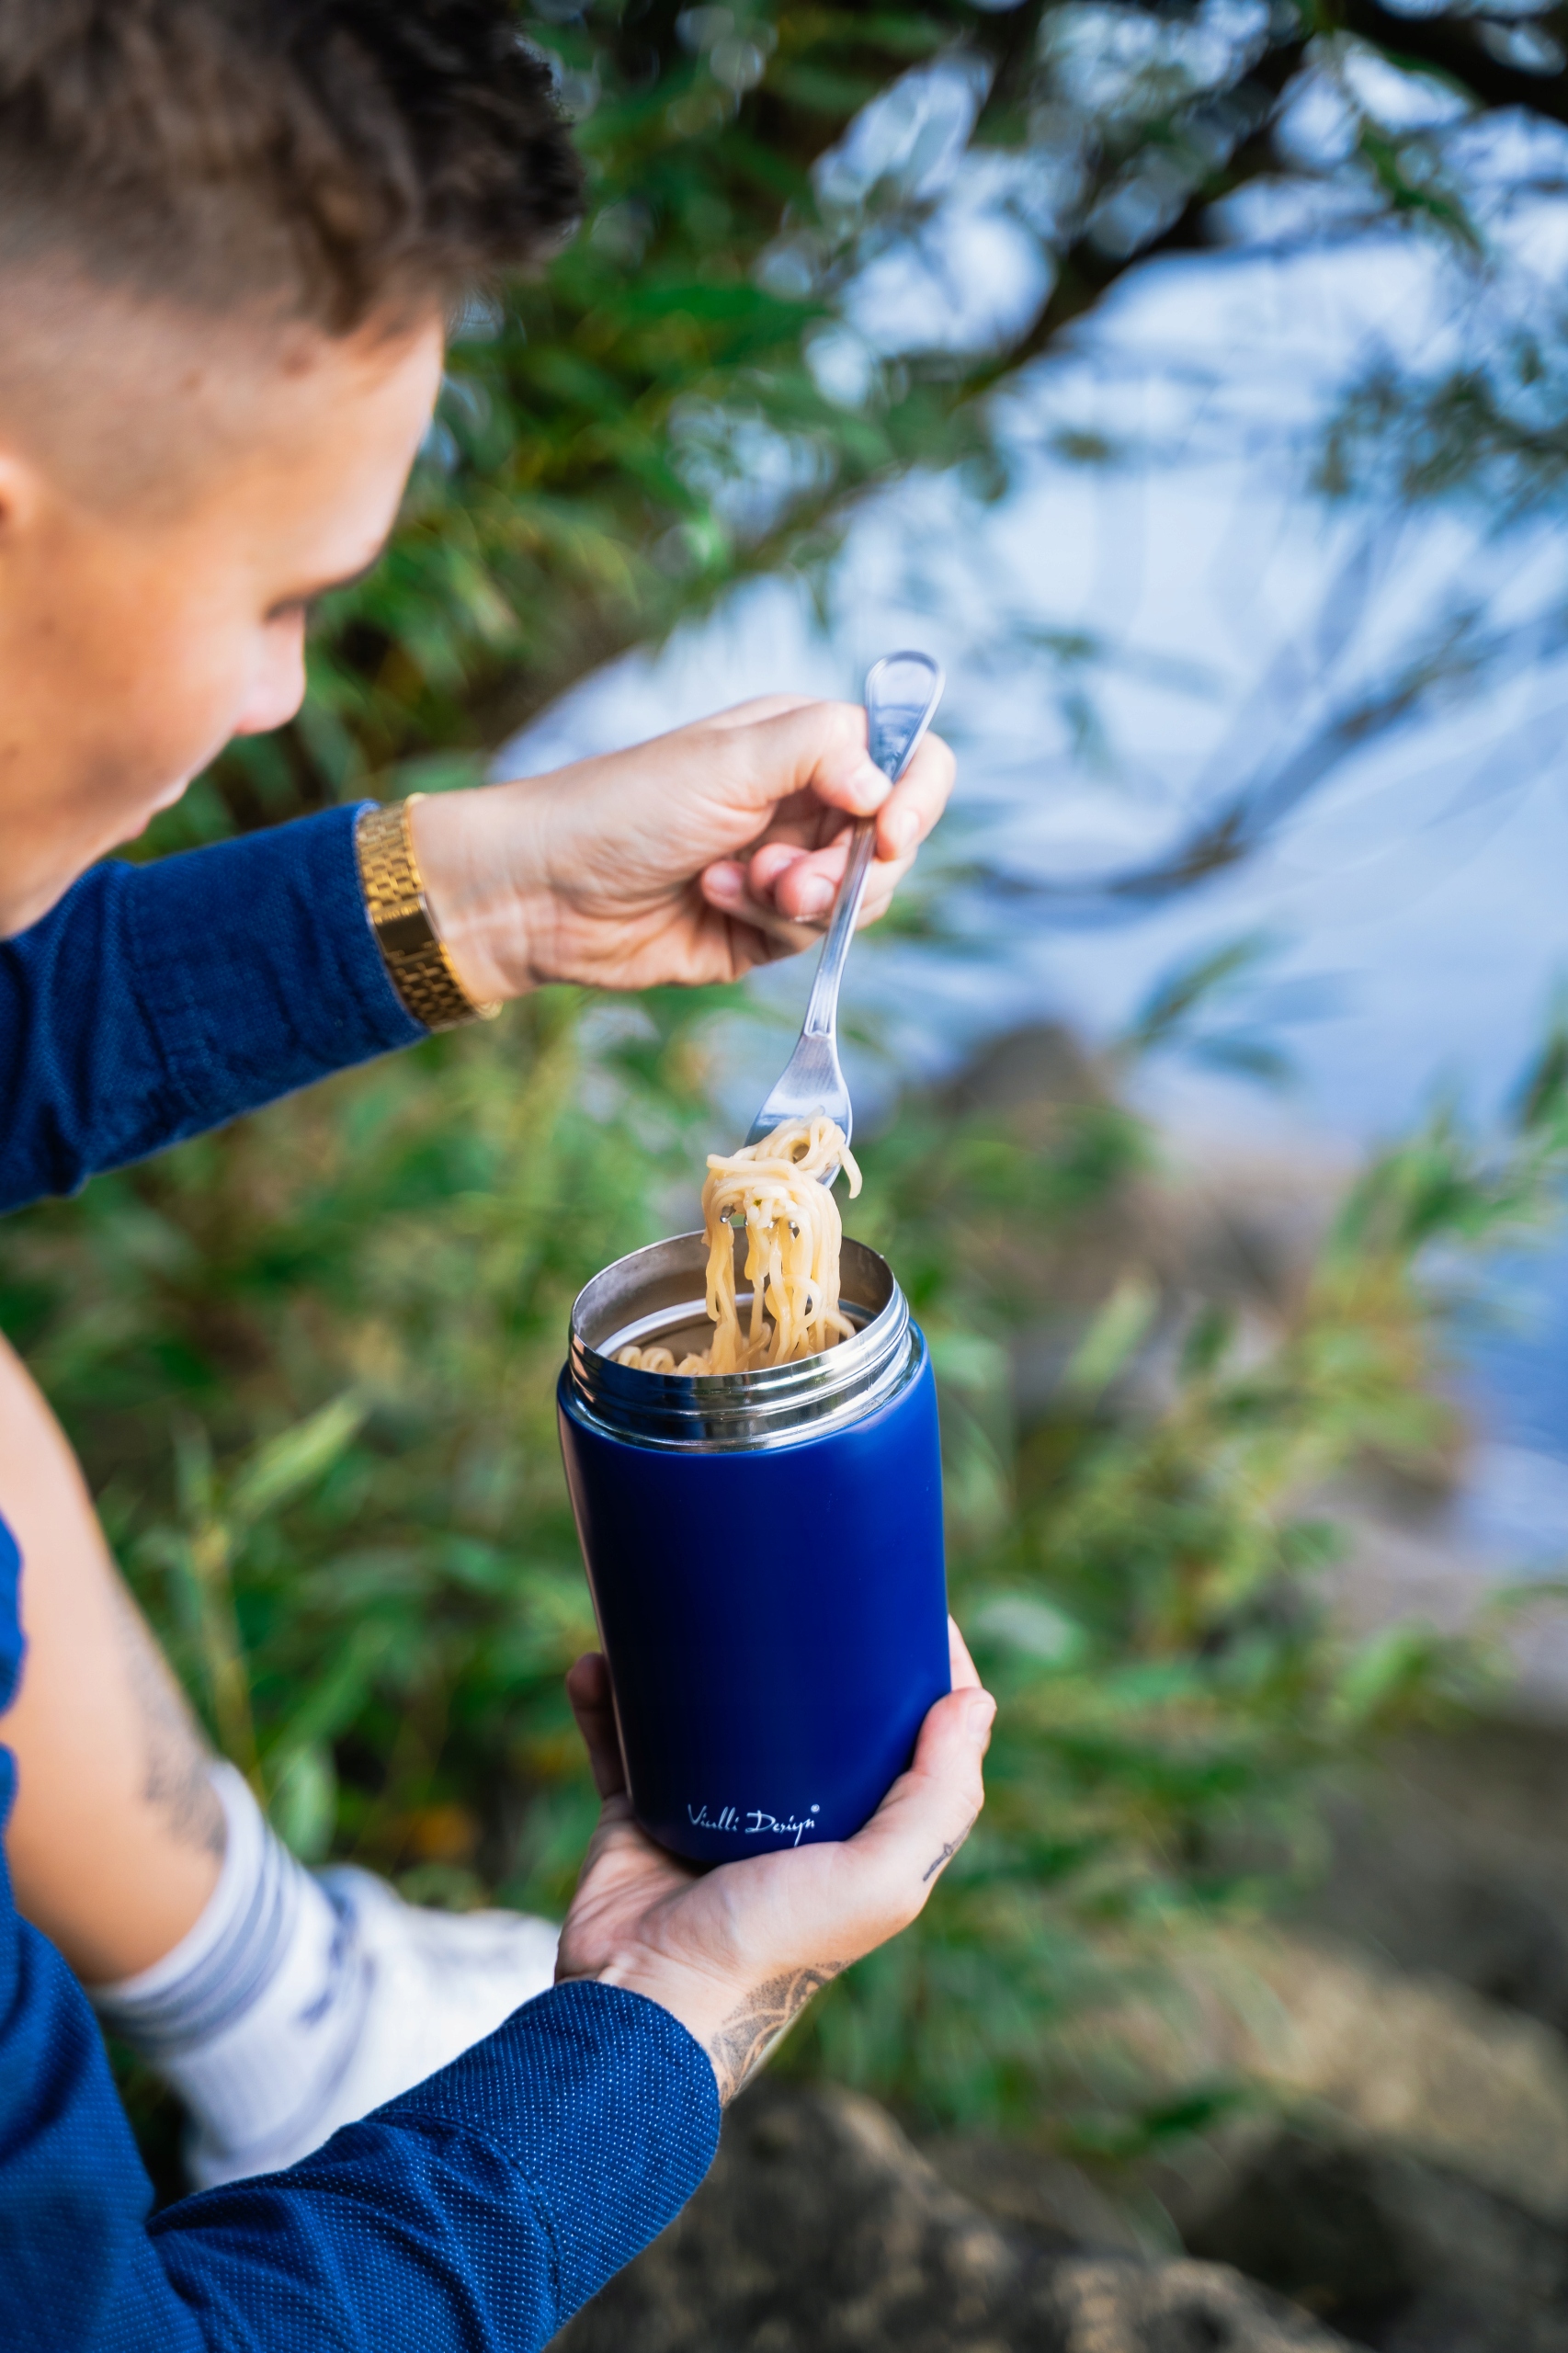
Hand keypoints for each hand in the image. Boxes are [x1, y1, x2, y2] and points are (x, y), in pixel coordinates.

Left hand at [409, 694, 954, 1000]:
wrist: (544, 890)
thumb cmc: (623, 807)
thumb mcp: (725, 761)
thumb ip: (819, 751)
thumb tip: (884, 782)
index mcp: (806, 742)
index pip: (910, 758)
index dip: (916, 797)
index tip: (886, 834)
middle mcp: (807, 801)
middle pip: (894, 842)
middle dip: (846, 867)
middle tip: (783, 878)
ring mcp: (791, 868)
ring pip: (861, 898)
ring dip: (803, 900)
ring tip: (735, 886)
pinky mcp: (768, 928)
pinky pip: (816, 939)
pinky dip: (771, 925)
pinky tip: (713, 900)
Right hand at [554, 1620, 993, 2103]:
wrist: (645, 2005)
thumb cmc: (768, 1948)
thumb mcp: (879, 1882)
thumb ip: (937, 1802)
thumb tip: (977, 1700)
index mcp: (858, 1837)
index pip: (902, 1738)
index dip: (911, 1669)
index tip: (900, 1597)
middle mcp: (791, 1821)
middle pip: (804, 1711)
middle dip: (795, 1644)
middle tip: (784, 1574)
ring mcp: (710, 1815)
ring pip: (704, 1713)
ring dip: (689, 1660)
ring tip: (681, 1600)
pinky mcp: (637, 1817)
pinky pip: (621, 1741)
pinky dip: (607, 1699)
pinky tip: (597, 1657)